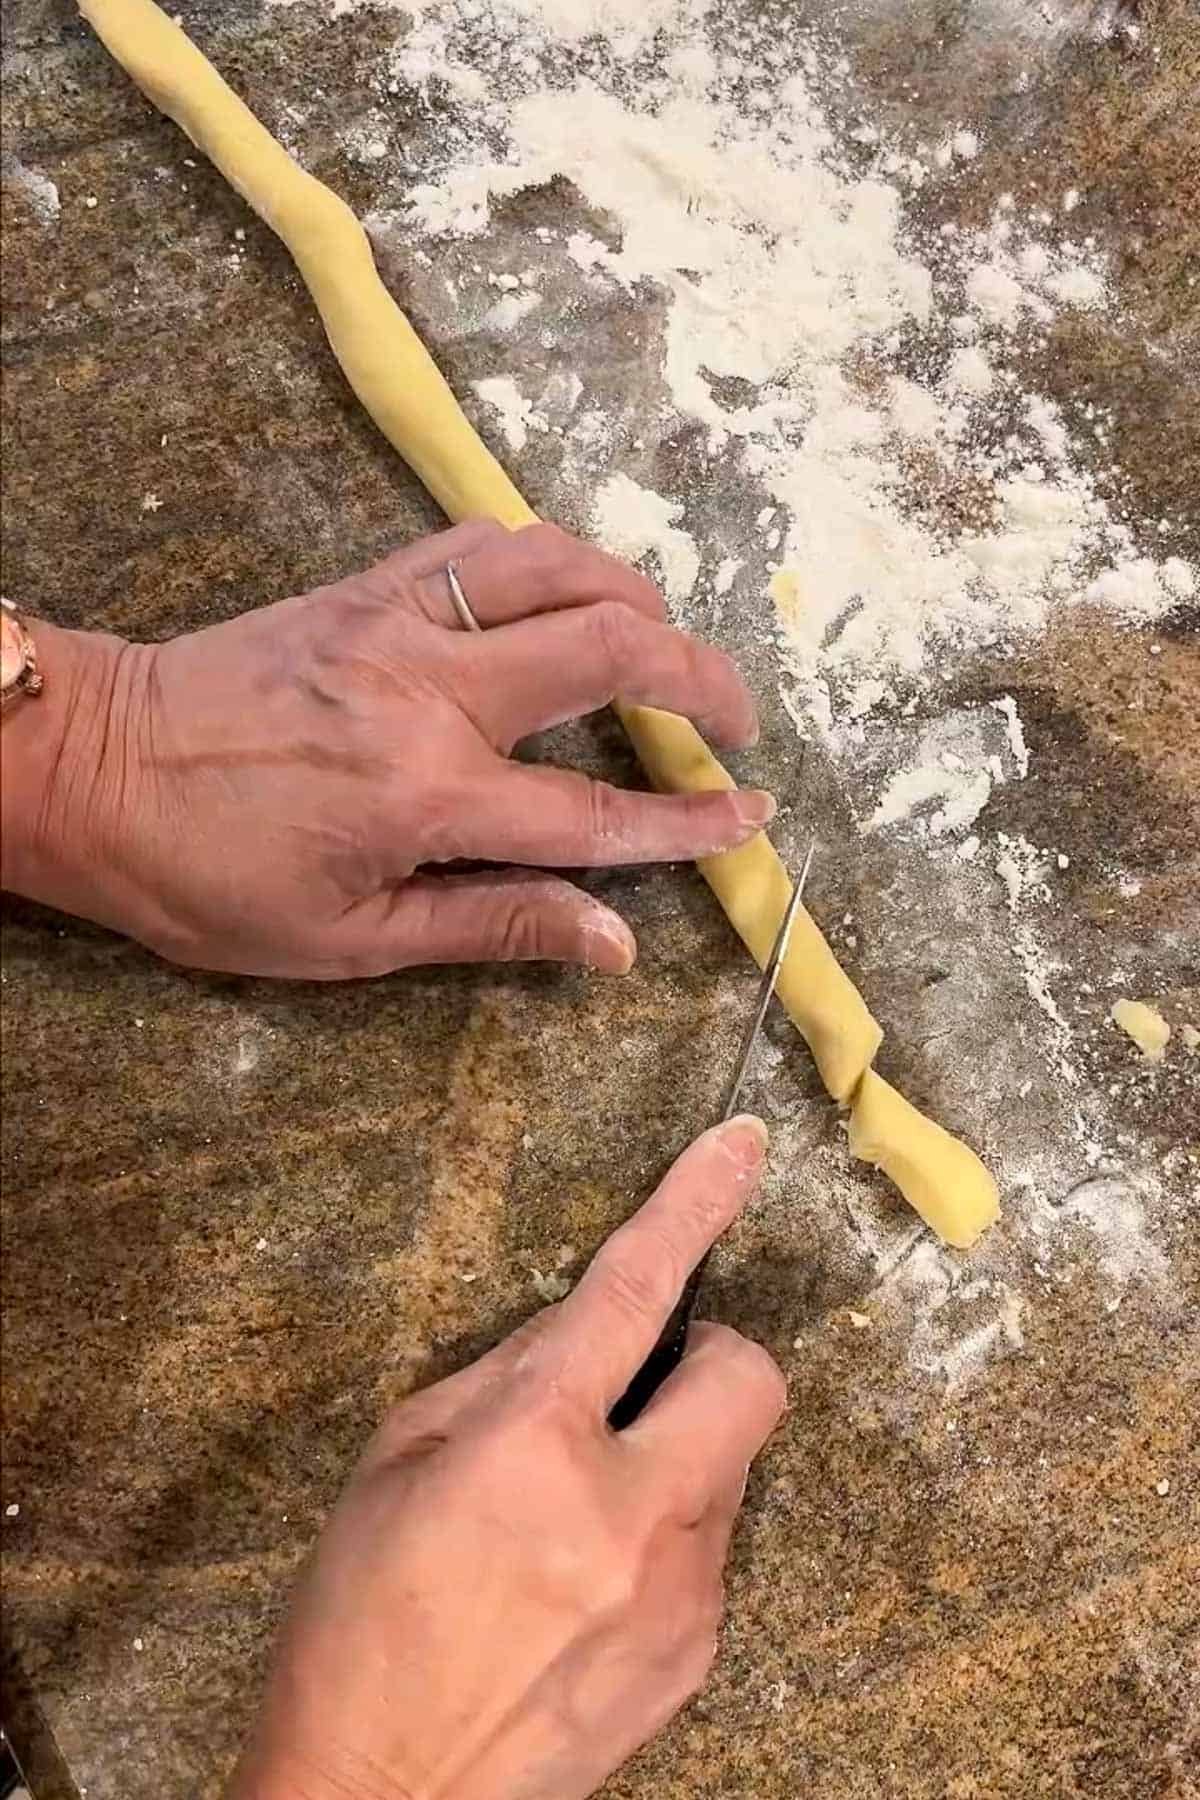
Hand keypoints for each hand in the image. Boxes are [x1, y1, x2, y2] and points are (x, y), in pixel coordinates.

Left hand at [1, 522, 770, 976]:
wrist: (90, 770)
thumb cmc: (207, 879)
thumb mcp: (349, 940)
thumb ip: (493, 924)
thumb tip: (615, 942)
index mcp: (425, 796)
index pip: (594, 809)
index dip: (688, 821)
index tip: (752, 817)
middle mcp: (428, 690)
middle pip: (610, 650)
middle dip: (702, 680)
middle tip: (738, 721)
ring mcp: (396, 620)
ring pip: (557, 566)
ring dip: (636, 598)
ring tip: (665, 648)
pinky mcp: (365, 585)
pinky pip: (481, 543)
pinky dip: (549, 559)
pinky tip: (567, 594)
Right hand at [230, 1116, 783, 1799]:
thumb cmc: (358, 1622)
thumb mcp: (396, 1459)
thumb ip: (502, 1375)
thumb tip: (583, 1327)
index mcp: (531, 1447)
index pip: (634, 1292)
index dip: (694, 1202)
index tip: (742, 1145)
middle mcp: (626, 1514)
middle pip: (749, 1377)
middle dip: (711, 1356)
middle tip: (644, 1388)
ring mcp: (676, 1595)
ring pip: (730, 1467)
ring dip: (674, 1458)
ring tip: (576, 1523)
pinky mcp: (694, 1656)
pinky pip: (710, 1549)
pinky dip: (664, 1536)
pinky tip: (584, 1590)